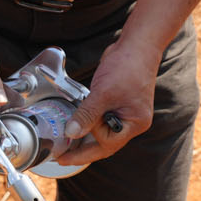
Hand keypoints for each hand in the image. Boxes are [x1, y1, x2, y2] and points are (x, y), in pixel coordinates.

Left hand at [54, 32, 160, 165]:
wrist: (137, 44)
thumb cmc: (129, 66)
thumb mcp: (104, 93)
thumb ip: (87, 115)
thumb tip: (72, 133)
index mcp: (135, 123)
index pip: (108, 144)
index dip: (87, 146)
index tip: (67, 149)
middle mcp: (132, 121)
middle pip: (106, 142)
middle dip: (84, 149)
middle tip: (63, 156)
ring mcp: (126, 111)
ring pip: (103, 131)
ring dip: (86, 134)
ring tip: (67, 142)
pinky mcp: (118, 102)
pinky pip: (102, 118)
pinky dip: (90, 121)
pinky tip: (78, 121)